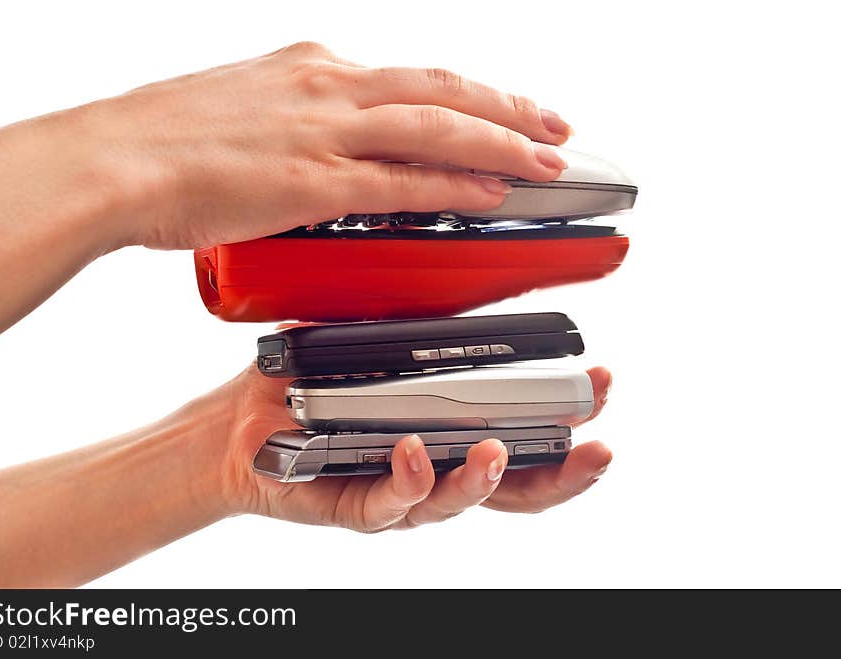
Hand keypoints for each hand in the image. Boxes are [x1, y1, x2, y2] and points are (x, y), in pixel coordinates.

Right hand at [80, 41, 572, 249]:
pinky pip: (404, 182)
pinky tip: (491, 194)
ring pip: (438, 127)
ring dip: (501, 142)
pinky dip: (455, 186)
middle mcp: (327, 86)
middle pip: (442, 88)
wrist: (111, 160)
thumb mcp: (242, 109)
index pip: (410, 78)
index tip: (501, 106)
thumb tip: (320, 150)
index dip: (466, 94)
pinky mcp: (314, 180)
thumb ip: (293, 124)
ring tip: (548, 159)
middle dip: (507, 108)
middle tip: (553, 125)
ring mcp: (324, 130)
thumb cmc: (162, 140)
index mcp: (311, 68)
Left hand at [216, 365, 611, 531]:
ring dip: (484, 481)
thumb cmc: (314, 384)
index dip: (567, 423)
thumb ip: (420, 333)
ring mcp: (399, 491)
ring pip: (456, 504)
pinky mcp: (354, 506)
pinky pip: (390, 504)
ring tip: (497, 453)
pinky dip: (409, 480)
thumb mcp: (375, 345)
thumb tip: (466, 286)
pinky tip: (414, 452)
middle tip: (594, 450)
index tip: (598, 387)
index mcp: (449, 431)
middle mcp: (435, 467)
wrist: (242, 421)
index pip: (524, 437)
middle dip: (563, 475)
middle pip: (514, 489)